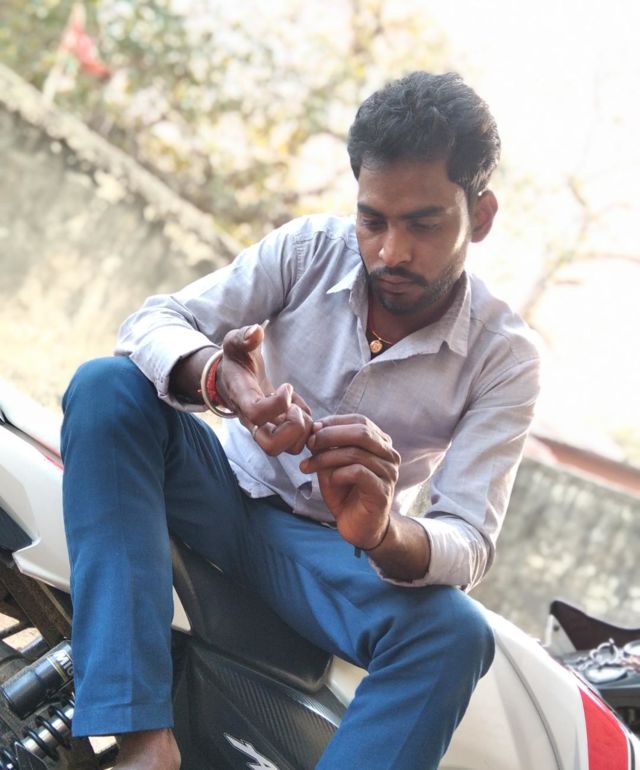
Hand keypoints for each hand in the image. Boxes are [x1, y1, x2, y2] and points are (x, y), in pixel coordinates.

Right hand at [217, 324, 312, 454]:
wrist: (231, 377)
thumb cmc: (235, 359)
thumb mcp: (235, 343)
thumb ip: (243, 336)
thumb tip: (255, 331)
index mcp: (242, 399)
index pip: (257, 414)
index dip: (278, 402)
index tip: (286, 385)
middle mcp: (252, 421)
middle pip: (272, 446)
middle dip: (294, 428)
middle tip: (296, 407)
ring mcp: (266, 428)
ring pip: (289, 449)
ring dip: (303, 428)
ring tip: (298, 405)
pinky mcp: (277, 430)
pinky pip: (298, 440)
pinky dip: (306, 425)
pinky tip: (298, 405)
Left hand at [300, 414, 399, 548]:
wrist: (357, 526)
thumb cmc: (345, 492)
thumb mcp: (332, 464)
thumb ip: (327, 446)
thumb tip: (315, 427)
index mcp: (380, 443)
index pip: (360, 421)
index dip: (334, 422)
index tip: (312, 430)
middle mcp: (389, 455)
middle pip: (361, 432)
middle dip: (330, 435)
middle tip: (310, 444)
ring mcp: (388, 473)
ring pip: (356, 453)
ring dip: (327, 457)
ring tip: (309, 465)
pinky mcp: (382, 492)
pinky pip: (359, 472)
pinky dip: (339, 474)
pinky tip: (330, 481)